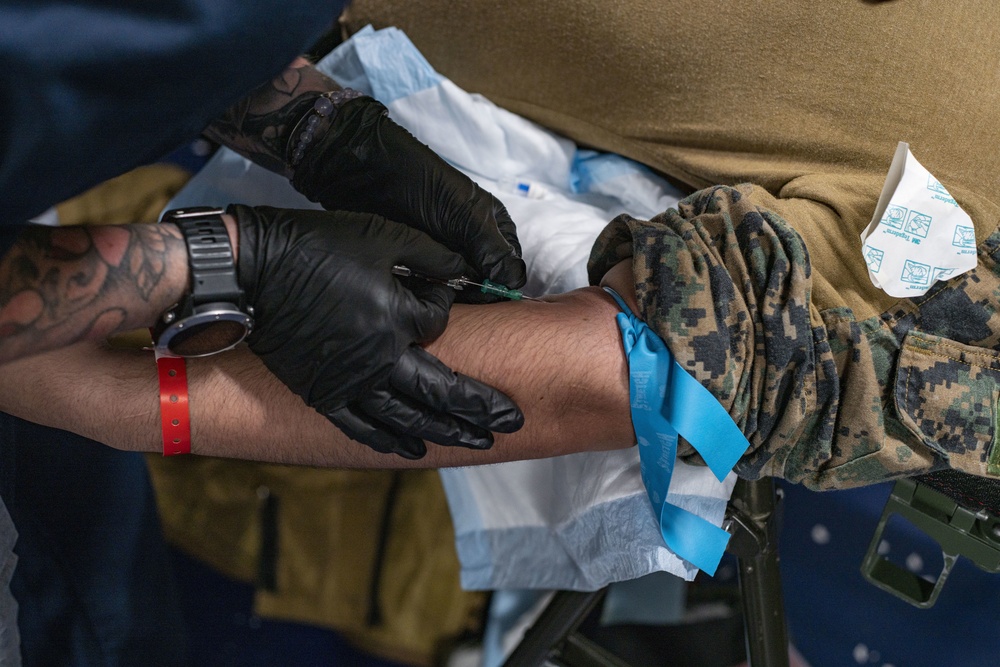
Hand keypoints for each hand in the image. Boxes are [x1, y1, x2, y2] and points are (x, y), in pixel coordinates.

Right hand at [232, 205, 523, 458]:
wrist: (251, 271)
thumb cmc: (317, 247)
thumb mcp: (383, 236)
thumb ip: (431, 254)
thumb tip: (465, 269)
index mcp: (396, 317)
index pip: (439, 322)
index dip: (443, 306)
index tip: (438, 292)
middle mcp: (379, 359)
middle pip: (441, 390)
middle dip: (480, 407)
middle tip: (512, 421)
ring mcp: (350, 382)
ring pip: (408, 417)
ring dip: (446, 431)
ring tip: (478, 443)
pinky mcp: (323, 393)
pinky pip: (361, 427)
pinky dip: (388, 441)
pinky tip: (413, 451)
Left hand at [290, 95, 526, 298]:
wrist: (371, 174)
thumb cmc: (424, 185)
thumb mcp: (466, 215)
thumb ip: (492, 249)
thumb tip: (513, 282)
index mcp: (494, 226)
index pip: (509, 265)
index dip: (502, 282)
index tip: (489, 294)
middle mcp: (474, 242)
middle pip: (485, 281)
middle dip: (476, 291)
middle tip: (461, 294)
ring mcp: (448, 254)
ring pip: (460, 287)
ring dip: (453, 293)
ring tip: (441, 290)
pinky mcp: (423, 263)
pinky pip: (435, 286)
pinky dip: (433, 291)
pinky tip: (426, 292)